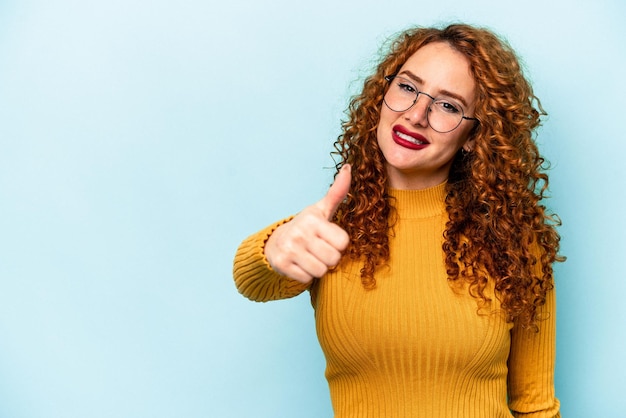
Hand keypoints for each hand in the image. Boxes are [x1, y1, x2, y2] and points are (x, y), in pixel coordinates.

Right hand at [265, 164, 350, 282]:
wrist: (275, 242)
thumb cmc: (306, 227)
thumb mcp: (321, 210)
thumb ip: (337, 192)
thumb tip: (349, 168)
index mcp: (313, 219)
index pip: (343, 243)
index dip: (338, 244)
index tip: (327, 239)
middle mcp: (300, 233)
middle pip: (333, 259)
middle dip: (329, 258)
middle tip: (318, 250)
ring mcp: (290, 249)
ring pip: (321, 271)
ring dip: (318, 268)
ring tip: (310, 258)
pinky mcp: (282, 265)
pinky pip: (307, 279)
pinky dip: (306, 276)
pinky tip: (300, 265)